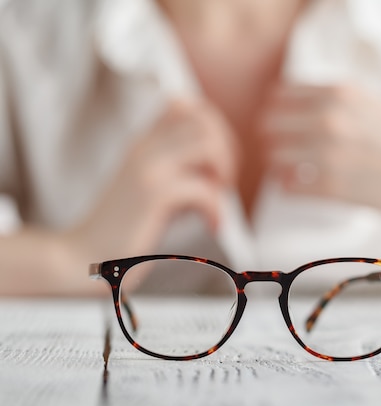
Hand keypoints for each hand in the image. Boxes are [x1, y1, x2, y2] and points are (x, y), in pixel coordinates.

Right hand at [65, 98, 237, 261]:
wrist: (85, 257)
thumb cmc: (125, 229)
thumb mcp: (154, 189)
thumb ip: (180, 171)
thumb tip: (221, 167)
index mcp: (143, 143)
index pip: (184, 105)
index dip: (213, 126)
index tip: (216, 160)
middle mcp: (144, 148)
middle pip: (203, 121)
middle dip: (227, 151)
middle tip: (222, 183)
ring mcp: (147, 168)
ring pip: (208, 145)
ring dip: (224, 172)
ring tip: (216, 199)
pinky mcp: (153, 195)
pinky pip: (204, 189)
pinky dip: (216, 209)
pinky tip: (212, 225)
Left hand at [259, 84, 380, 211]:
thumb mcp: (370, 102)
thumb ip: (332, 100)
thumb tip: (292, 106)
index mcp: (339, 93)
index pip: (277, 96)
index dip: (274, 111)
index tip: (282, 123)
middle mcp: (330, 119)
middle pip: (268, 125)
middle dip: (271, 137)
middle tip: (283, 148)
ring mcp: (330, 154)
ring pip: (274, 156)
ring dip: (278, 163)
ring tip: (292, 168)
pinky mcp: (334, 187)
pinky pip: (288, 187)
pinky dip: (289, 186)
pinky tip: (302, 185)